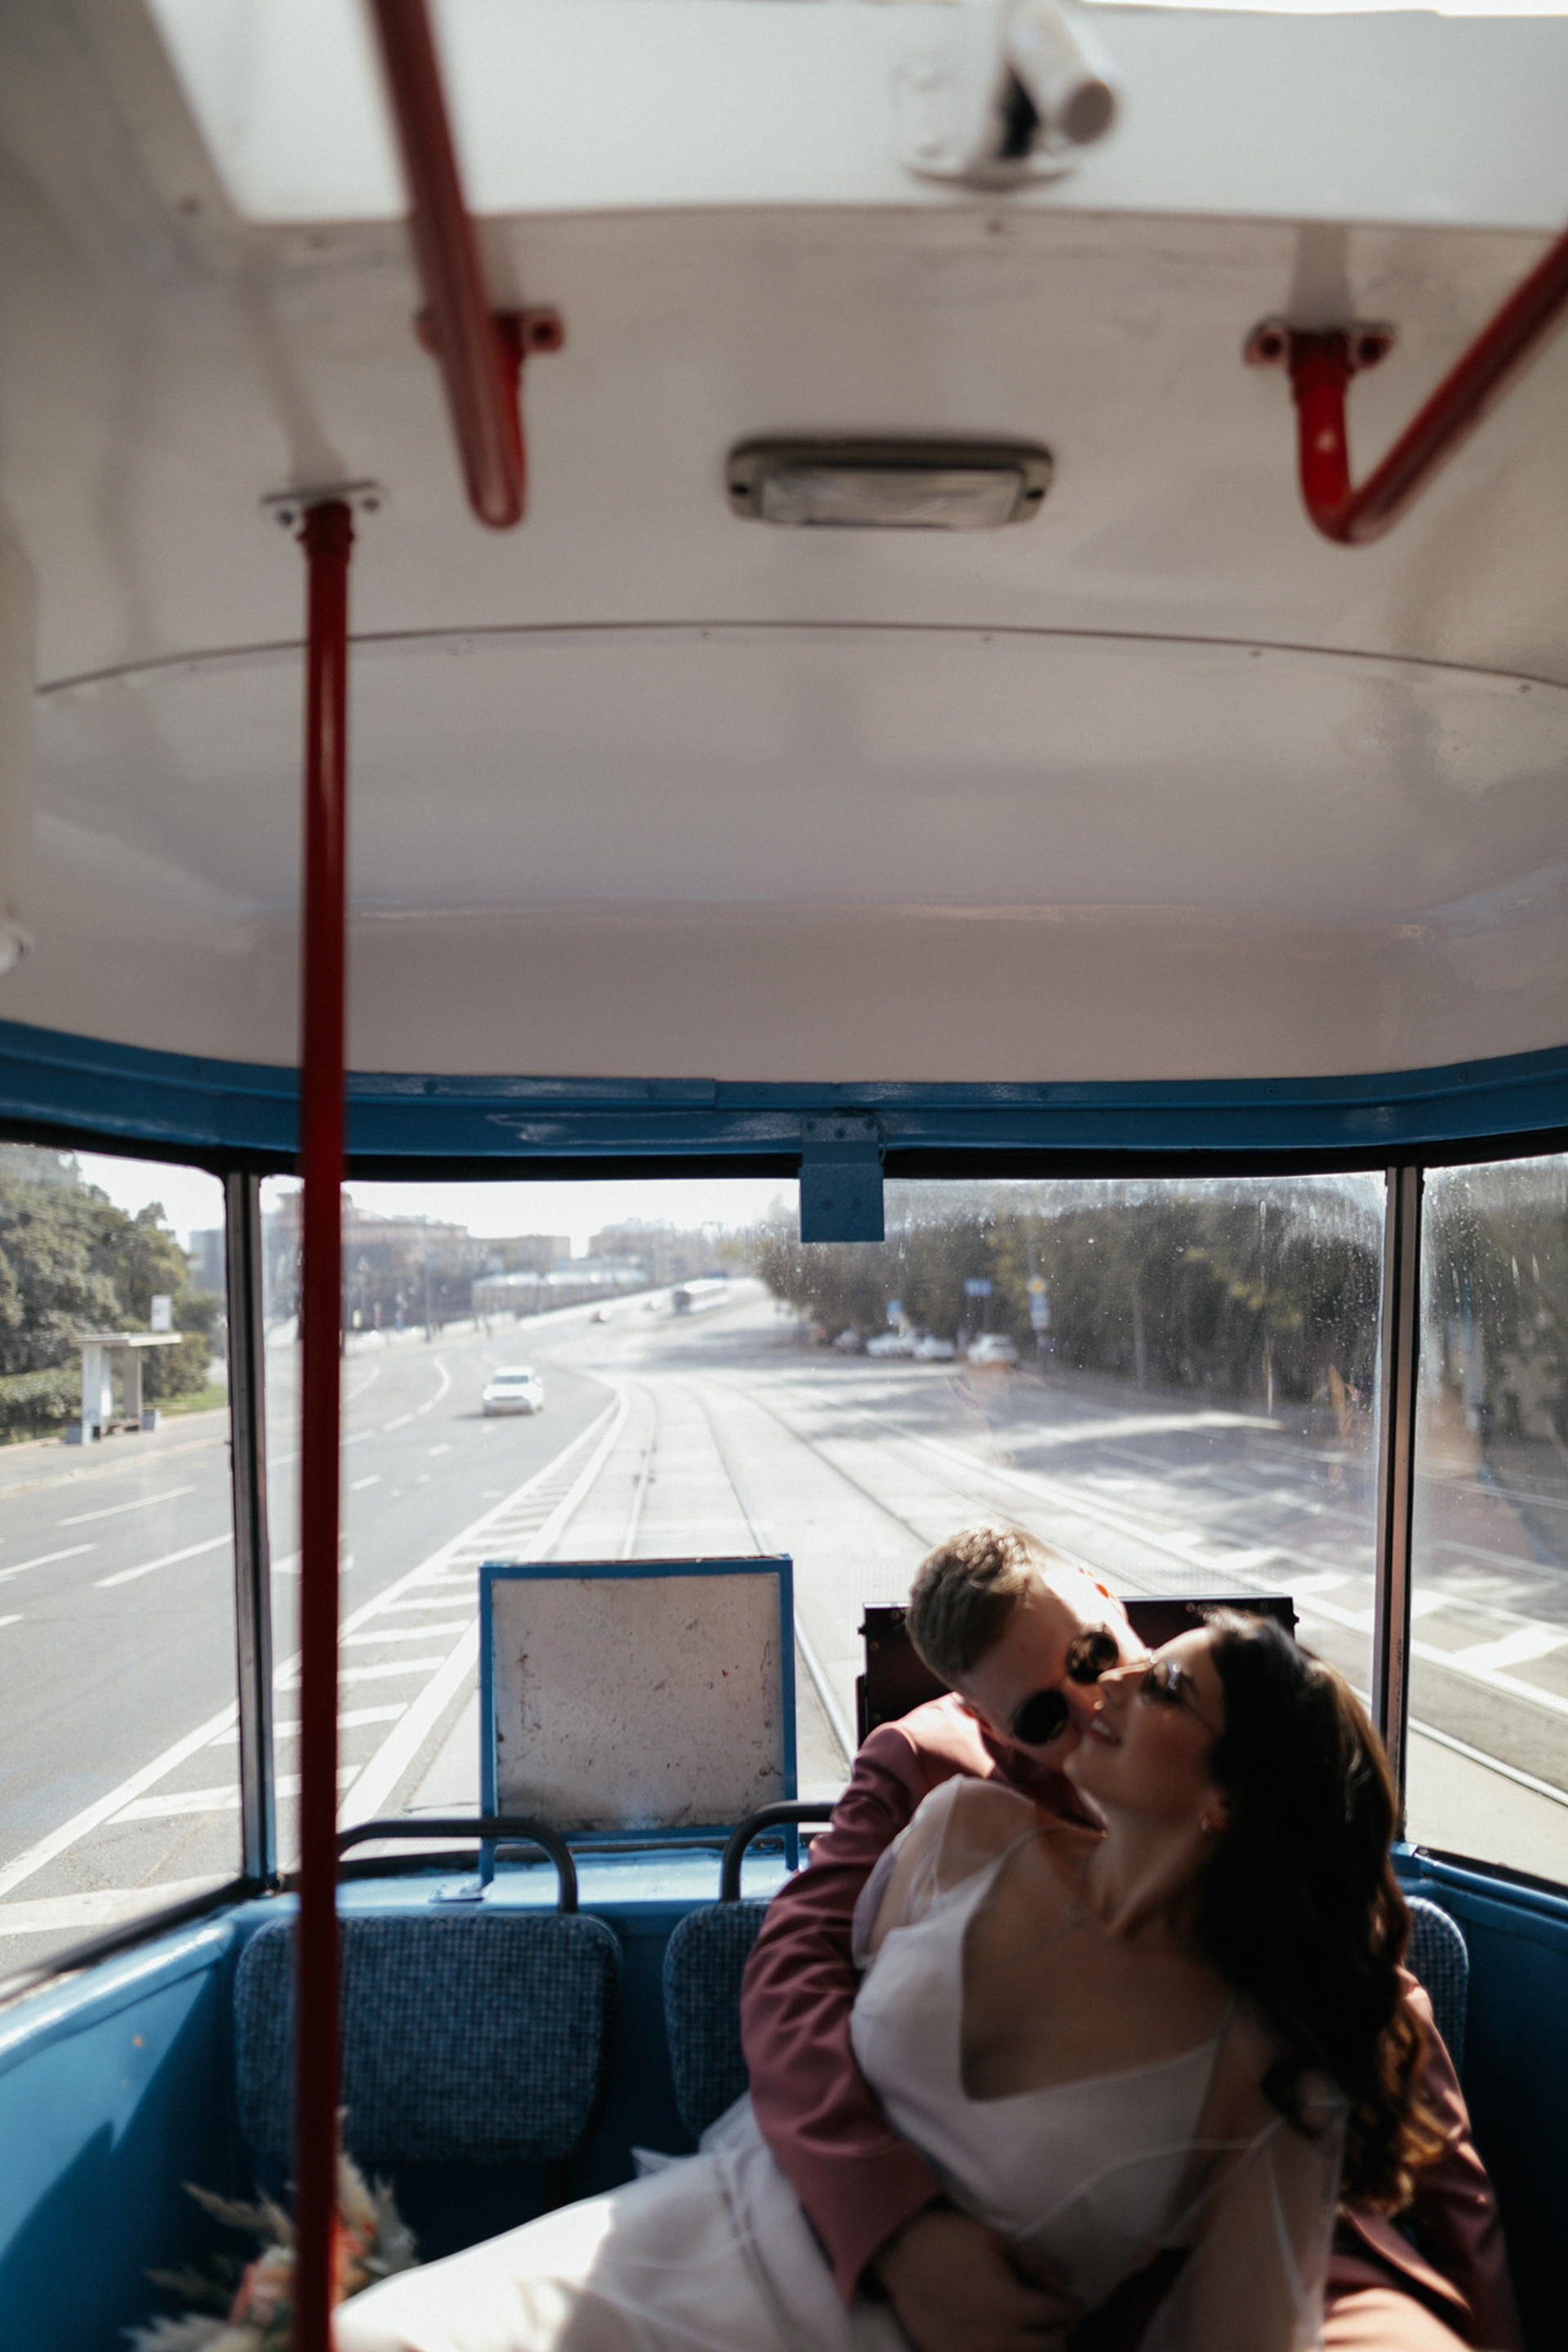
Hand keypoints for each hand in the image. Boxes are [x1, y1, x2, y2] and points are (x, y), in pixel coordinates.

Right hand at [873, 2207, 1081, 2351]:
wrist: (902, 2251)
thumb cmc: (952, 2238)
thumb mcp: (998, 2241)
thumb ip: (1036, 2266)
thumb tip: (1064, 2286)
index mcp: (1013, 2306)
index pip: (1056, 2315)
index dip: (1071, 2309)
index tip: (1079, 2305)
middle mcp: (999, 2339)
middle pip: (1046, 2347)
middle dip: (1060, 2331)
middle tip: (1064, 2321)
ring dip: (1037, 2349)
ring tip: (1041, 2337)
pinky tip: (1009, 2343)